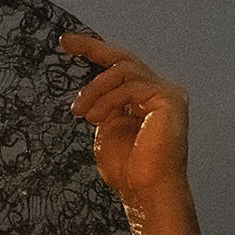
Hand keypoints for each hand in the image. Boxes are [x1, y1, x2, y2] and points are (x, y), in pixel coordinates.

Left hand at [62, 32, 190, 215]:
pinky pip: (131, 86)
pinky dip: (108, 99)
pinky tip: (97, 117)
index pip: (120, 67)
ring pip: (123, 71)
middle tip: (65, 43)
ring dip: (95, 89)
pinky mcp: (169, 100)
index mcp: (146, 99)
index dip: (93, 51)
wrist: (145, 191)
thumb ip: (105, 104)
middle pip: (124, 59)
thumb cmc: (128, 169)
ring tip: (81, 112)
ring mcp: (167, 94)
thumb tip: (91, 90)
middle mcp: (160, 92)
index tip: (67, 44)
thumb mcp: (108, 127)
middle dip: (92, 48)